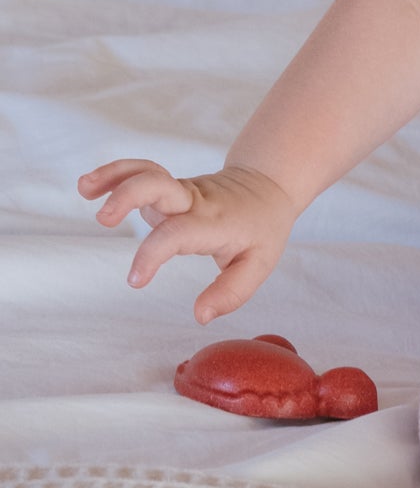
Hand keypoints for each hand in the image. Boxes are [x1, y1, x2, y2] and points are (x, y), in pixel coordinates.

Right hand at [77, 159, 297, 324]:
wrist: (267, 186)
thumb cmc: (261, 229)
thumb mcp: (259, 264)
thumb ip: (231, 292)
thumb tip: (200, 315)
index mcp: (212, 223)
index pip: (175, 234)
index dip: (152, 254)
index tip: (135, 280)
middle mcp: (192, 202)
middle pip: (158, 184)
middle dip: (128, 195)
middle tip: (103, 219)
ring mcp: (178, 191)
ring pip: (146, 171)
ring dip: (114, 176)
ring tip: (85, 188)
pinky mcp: (168, 187)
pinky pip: (141, 173)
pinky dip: (115, 174)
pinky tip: (90, 187)